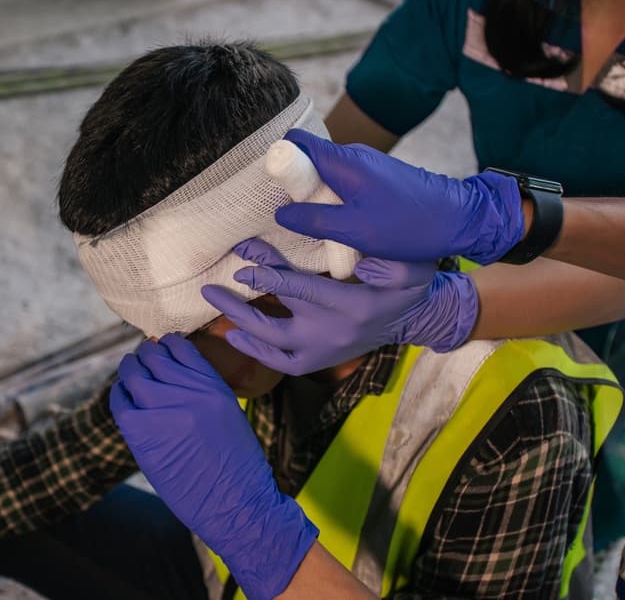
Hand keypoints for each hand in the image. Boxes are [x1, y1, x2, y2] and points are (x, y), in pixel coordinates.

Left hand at [111, 335, 317, 599]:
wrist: (237, 503)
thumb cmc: (237, 465)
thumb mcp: (229, 413)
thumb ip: (202, 390)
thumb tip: (170, 375)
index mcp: (213, 385)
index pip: (180, 347)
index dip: (164, 345)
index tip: (160, 350)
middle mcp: (189, 391)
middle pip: (153, 356)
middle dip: (144, 356)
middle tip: (140, 361)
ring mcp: (164, 409)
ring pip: (133, 373)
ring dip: (129, 371)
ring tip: (129, 374)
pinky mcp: (142, 432)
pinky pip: (120, 401)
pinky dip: (119, 395)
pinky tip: (123, 398)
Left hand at [201, 239, 477, 375]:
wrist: (413, 319)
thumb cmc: (406, 286)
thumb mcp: (409, 268)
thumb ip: (389, 262)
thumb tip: (361, 261)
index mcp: (349, 306)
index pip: (300, 289)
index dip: (268, 276)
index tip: (241, 262)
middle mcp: (332, 333)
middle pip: (276, 324)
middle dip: (240, 307)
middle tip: (210, 289)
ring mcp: (323, 352)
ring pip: (273, 345)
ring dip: (242, 327)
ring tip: (216, 308)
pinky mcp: (320, 362)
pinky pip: (282, 363)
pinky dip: (258, 352)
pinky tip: (235, 336)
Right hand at [274, 129, 524, 264]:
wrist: (460, 219)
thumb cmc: (407, 224)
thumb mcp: (353, 229)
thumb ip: (313, 219)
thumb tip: (281, 212)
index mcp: (343, 161)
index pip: (296, 142)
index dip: (278, 159)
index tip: (272, 187)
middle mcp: (353, 156)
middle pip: (308, 160)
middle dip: (295, 186)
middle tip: (293, 215)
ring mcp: (367, 166)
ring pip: (326, 175)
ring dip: (316, 198)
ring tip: (317, 226)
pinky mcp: (377, 178)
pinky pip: (343, 184)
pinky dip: (334, 201)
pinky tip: (340, 226)